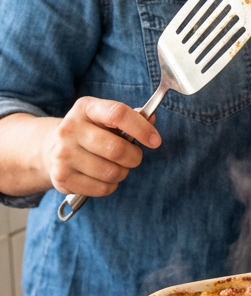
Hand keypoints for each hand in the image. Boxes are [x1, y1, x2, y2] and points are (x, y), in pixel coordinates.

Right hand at [41, 98, 160, 198]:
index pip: (118, 114)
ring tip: (117, 167)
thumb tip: (152, 118)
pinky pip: (102, 188)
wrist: (49, 149)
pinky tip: (104, 177)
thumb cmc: (88, 131)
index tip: (155, 140)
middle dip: (134, 157)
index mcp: (85, 108)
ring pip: (111, 172)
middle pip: (116, 149)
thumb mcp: (104, 117)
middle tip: (133, 157)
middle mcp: (70, 129)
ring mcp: (63, 154)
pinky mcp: (62, 178)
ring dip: (122, 172)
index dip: (141, 128)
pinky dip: (111, 185)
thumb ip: (130, 117)